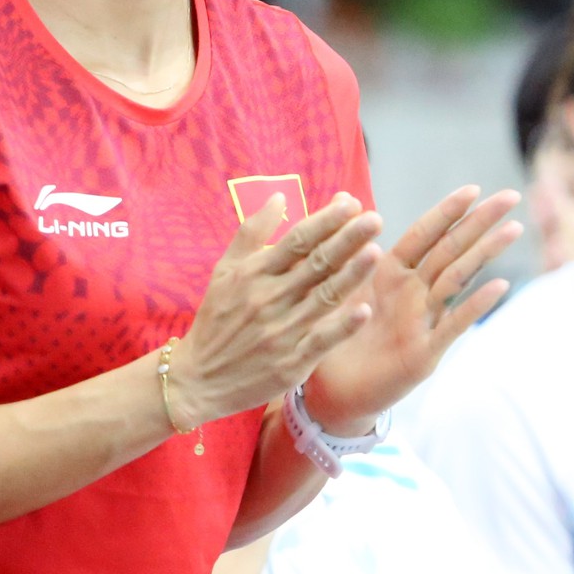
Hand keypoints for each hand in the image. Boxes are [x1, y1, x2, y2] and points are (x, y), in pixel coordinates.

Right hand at [162, 196, 381, 433]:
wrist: (198, 379)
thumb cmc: (216, 320)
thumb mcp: (224, 270)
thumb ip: (250, 232)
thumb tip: (278, 195)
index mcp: (254, 273)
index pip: (296, 240)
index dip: (325, 221)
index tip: (351, 204)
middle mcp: (269, 298)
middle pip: (315, 264)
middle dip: (347, 240)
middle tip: (375, 220)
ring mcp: (281, 331)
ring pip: (323, 298)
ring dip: (351, 275)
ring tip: (375, 252)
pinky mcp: (290, 363)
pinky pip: (321, 341)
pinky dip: (342, 326)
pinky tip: (363, 310)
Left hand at [303, 185, 521, 431]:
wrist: (330, 391)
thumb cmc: (335, 335)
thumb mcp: (336, 287)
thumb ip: (344, 246)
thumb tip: (341, 197)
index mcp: (390, 273)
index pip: (424, 234)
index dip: (446, 212)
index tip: (473, 189)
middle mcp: (412, 292)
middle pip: (450, 249)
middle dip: (480, 222)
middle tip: (511, 196)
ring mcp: (423, 320)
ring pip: (457, 278)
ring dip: (485, 252)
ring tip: (513, 229)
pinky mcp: (425, 352)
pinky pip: (453, 324)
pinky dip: (475, 304)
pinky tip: (499, 285)